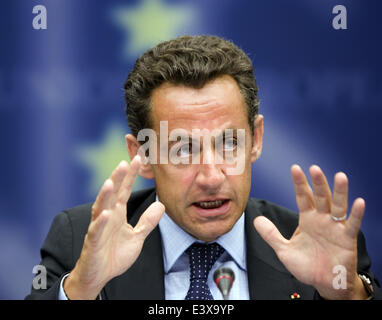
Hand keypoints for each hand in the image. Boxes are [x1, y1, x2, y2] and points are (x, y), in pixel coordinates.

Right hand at [64, 155, 164, 298]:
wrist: (100, 275)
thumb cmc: (115, 254)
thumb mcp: (137, 237)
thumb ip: (147, 222)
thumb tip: (160, 205)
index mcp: (118, 213)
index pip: (125, 190)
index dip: (131, 176)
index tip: (139, 159)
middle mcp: (107, 216)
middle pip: (112, 194)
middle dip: (118, 178)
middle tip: (126, 162)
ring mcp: (98, 228)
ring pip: (101, 207)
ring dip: (105, 195)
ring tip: (111, 182)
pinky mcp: (92, 242)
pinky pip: (96, 230)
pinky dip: (100, 222)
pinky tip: (105, 213)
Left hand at [254, 165, 367, 298]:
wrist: (323, 283)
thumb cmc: (307, 266)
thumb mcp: (284, 249)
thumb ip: (271, 234)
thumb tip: (256, 219)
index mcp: (307, 219)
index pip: (303, 197)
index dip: (299, 183)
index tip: (295, 168)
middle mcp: (322, 219)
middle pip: (321, 197)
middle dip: (318, 183)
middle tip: (314, 168)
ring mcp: (335, 227)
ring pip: (338, 206)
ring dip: (339, 192)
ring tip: (340, 176)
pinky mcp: (347, 239)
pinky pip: (353, 224)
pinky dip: (356, 214)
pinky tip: (359, 202)